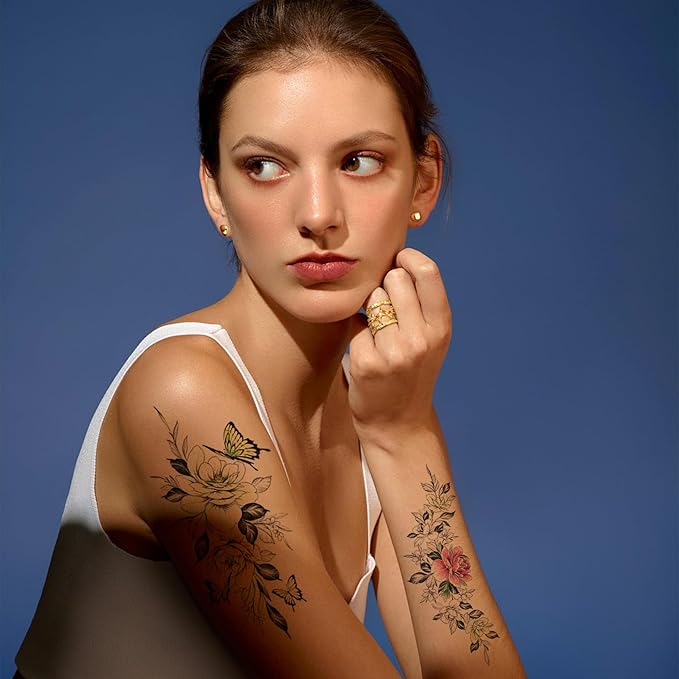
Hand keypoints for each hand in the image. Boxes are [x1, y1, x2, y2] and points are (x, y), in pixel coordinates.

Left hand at [347, 248, 452, 448]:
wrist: (398, 422)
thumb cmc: (411, 371)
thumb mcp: (430, 338)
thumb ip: (420, 303)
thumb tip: (394, 256)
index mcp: (442, 328)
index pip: (427, 273)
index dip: (408, 258)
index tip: (398, 260)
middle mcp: (422, 339)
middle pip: (394, 279)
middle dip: (385, 286)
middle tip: (386, 309)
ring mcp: (394, 352)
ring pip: (372, 299)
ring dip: (369, 309)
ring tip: (378, 333)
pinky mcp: (365, 363)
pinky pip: (353, 323)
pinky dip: (355, 332)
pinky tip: (365, 351)